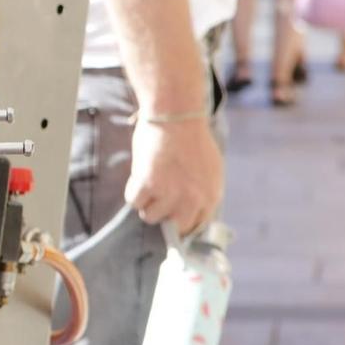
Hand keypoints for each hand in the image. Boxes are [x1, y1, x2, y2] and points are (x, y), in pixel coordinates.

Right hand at [126, 115, 220, 236]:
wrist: (176, 116)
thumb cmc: (190, 139)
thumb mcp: (208, 171)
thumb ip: (202, 193)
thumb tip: (189, 211)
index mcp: (211, 196)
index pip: (197, 226)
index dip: (182, 220)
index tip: (173, 215)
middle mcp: (193, 199)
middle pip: (175, 228)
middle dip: (165, 215)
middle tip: (159, 197)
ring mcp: (170, 194)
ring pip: (150, 216)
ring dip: (147, 202)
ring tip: (150, 181)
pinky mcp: (148, 184)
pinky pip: (134, 202)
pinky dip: (133, 191)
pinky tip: (140, 174)